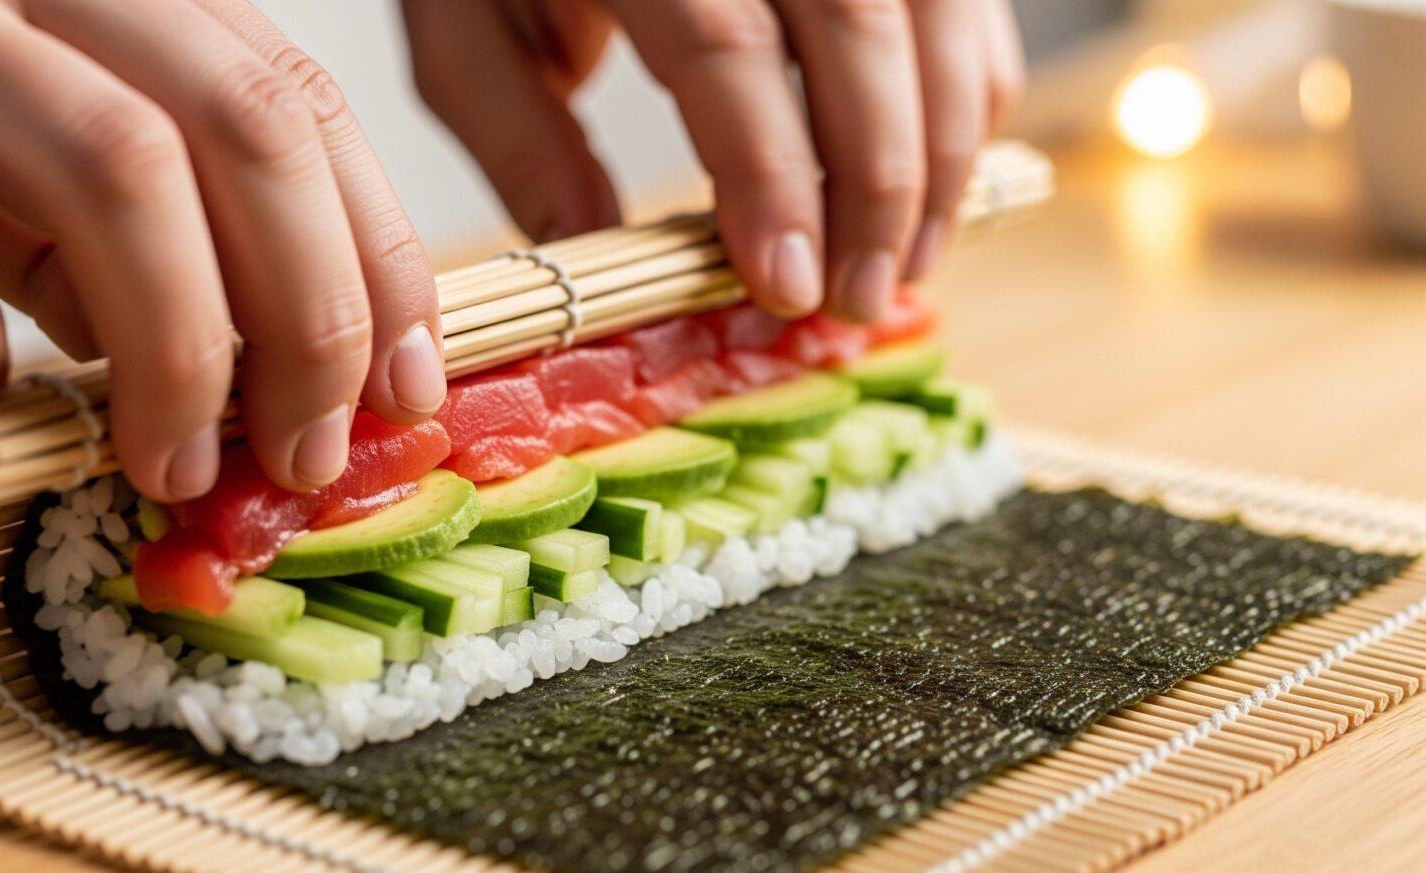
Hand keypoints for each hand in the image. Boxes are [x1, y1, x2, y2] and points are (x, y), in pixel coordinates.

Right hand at [0, 0, 446, 501]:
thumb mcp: (21, 141)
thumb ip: (131, 213)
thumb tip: (245, 355)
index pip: (298, 101)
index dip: (379, 256)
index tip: (408, 387)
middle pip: (243, 128)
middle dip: (312, 315)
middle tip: (306, 455)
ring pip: (114, 163)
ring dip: (177, 347)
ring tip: (172, 465)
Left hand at [403, 0, 1023, 321]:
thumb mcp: (468, 29)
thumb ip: (521, 140)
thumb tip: (596, 261)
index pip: (726, 44)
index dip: (770, 175)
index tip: (786, 288)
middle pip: (854, 28)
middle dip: (874, 186)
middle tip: (856, 301)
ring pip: (931, 15)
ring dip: (938, 154)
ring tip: (905, 266)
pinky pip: (963, 2)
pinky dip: (966, 93)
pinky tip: (935, 185)